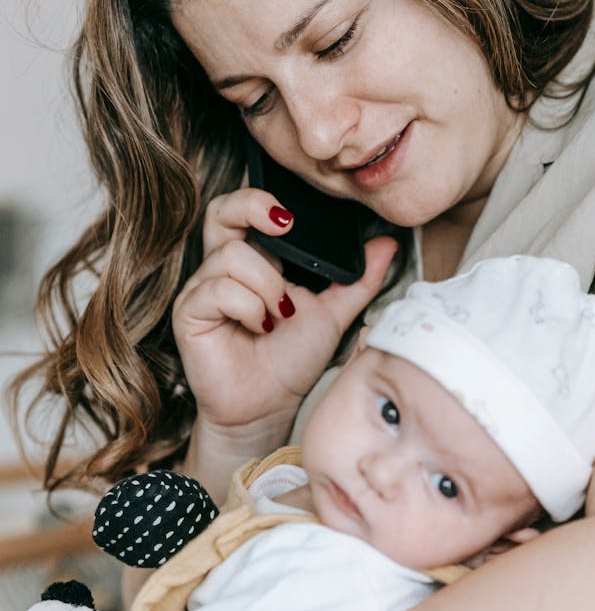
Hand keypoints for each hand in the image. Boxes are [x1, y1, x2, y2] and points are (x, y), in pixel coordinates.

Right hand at [173, 186, 397, 439]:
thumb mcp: (333, 314)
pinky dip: (250, 307)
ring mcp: (202, 290)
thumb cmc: (291, 363)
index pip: (243, 209)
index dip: (261, 201)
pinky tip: (261, 327)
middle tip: (284, 226)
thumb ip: (358, 279)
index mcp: (253, 261)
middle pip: (220, 211)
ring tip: (280, 315)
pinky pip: (220, 290)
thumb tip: (387, 244)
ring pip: (233, 256)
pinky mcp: (189, 313)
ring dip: (268, 285)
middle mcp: (222, 269)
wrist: (269, 409)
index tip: (292, 217)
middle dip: (252, 207)